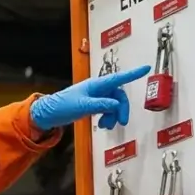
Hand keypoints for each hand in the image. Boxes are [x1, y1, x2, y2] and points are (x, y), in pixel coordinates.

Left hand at [29, 65, 149, 134]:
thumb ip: (101, 105)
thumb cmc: (63, 105)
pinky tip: (102, 125)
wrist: (48, 114)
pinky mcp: (92, 105)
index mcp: (96, 85)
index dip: (133, 74)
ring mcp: (95, 97)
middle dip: (121, 109)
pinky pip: (107, 110)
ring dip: (113, 116)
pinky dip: (107, 117)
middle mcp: (98, 89)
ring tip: (105, 126)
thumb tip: (116, 105)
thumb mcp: (83, 106)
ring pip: (113, 105)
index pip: (118, 78)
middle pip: (118, 96)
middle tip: (122, 122)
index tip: (146, 68)